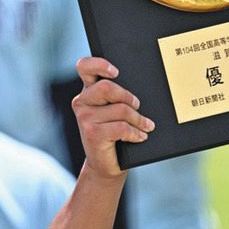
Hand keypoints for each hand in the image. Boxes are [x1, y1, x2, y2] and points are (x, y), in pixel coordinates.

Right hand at [71, 57, 154, 179]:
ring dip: (138, 119)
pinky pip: (121, 127)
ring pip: (120, 109)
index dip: (99, 64)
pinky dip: (136, 133)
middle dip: (128, 97)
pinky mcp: (92, 134)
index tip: (116, 71)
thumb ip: (120, 97)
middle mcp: (82, 102)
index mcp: (88, 90)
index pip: (85, 67)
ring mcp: (84, 118)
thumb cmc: (115, 134)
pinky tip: (140, 136)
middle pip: (107, 87)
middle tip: (138, 106)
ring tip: (146, 126)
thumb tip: (141, 89)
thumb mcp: (116, 111)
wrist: (107, 163)